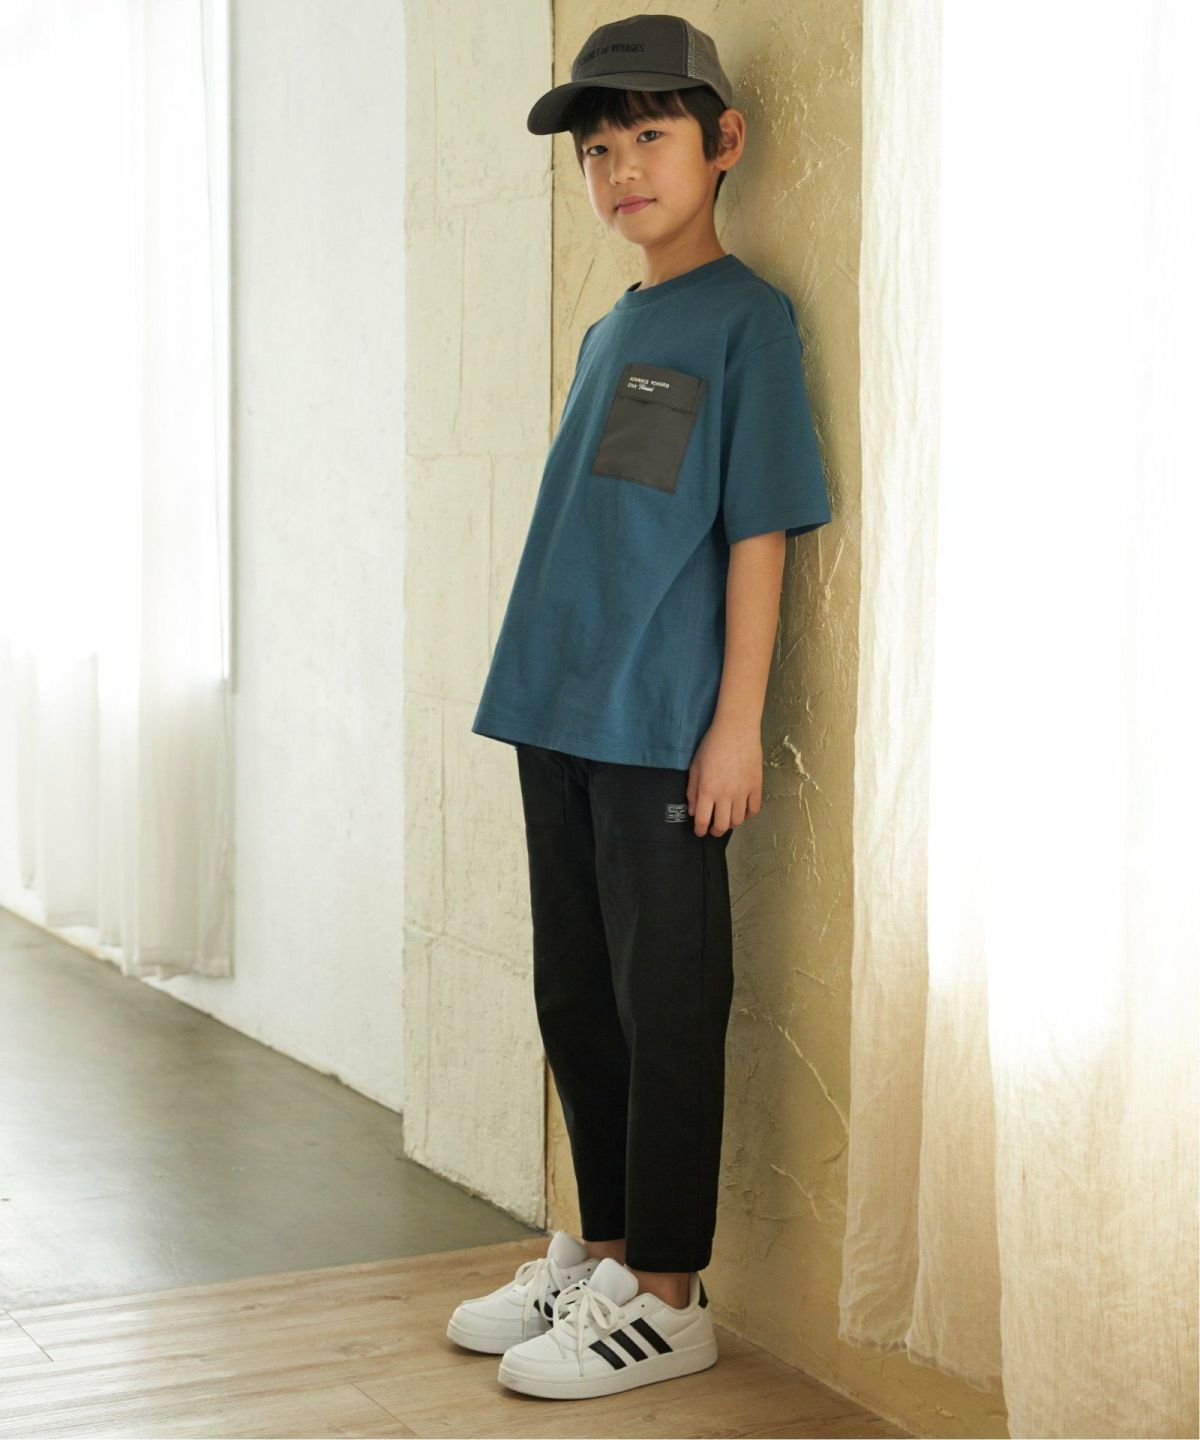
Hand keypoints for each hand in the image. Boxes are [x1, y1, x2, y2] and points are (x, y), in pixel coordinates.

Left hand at [687, 721, 762, 836]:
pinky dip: (747, 815)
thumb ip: (692, 791)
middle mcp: (725, 795)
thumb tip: (693, 811)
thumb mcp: (695, 767)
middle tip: (713, 829)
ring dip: (731, 824)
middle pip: (722, 826)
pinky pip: (754, 809)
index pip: (703, 820)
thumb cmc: (712, 745)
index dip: (700, 830)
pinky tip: (742, 811)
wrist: (736, 730)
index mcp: (707, 790)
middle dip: (715, 831)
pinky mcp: (756, 786)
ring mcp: (743, 792)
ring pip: (738, 820)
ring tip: (727, 819)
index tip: (699, 831)